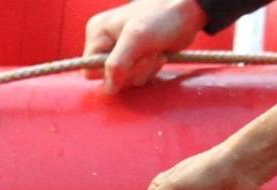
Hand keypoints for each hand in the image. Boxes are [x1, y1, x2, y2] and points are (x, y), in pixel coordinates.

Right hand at [82, 0, 208, 92]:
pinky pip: (137, 76)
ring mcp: (122, 51)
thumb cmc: (160, 19)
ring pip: (125, 79)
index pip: (90, 69)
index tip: (129, 65)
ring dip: (144, 69)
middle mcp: (106, 42)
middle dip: (133, 70)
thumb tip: (108, 89)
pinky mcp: (137, 58)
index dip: (109, 74)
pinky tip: (158, 54)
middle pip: (110, 77)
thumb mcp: (136, 39)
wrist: (187, 13)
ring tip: (155, 52)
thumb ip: (117, 64)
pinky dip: (150, 69)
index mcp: (98, 33)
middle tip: (148, 54)